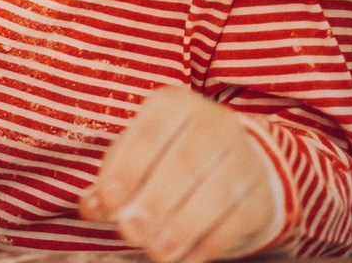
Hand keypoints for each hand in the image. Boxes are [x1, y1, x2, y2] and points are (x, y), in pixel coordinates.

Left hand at [82, 86, 277, 262]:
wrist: (236, 161)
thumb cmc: (169, 155)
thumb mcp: (138, 155)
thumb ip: (111, 180)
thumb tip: (89, 207)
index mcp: (174, 104)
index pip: (148, 134)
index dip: (126, 169)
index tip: (108, 203)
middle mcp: (213, 123)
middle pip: (184, 164)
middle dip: (155, 201)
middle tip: (130, 232)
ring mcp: (243, 157)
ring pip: (215, 193)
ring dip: (182, 227)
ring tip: (156, 251)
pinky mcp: (262, 193)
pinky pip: (238, 220)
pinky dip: (210, 242)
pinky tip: (187, 258)